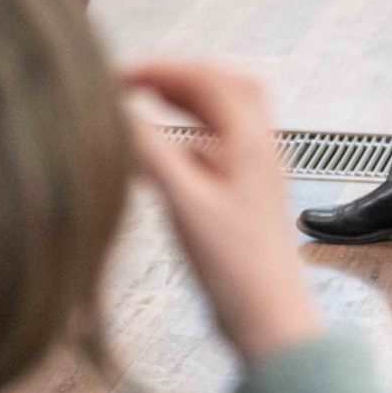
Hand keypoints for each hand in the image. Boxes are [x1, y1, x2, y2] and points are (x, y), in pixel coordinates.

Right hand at [126, 61, 324, 365]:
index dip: (163, 68)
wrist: (270, 324)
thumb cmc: (236, 271)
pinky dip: (186, 142)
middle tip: (137, 81)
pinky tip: (157, 160)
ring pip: (222, 120)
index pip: (209, 79)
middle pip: (225, 89)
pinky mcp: (246, 201)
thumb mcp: (184, 205)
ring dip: (185, 105)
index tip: (121, 75)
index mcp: (251, 143)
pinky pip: (216, 153)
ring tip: (143, 106)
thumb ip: (151, 153)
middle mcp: (259, 152)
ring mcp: (255, 176)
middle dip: (179, 77)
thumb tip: (120, 112)